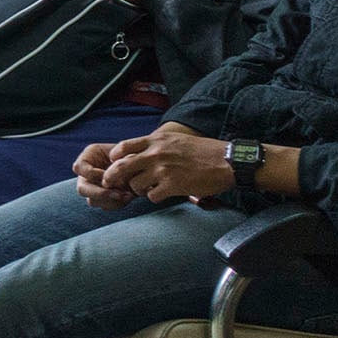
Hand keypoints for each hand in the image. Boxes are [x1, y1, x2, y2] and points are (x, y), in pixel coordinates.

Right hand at [73, 139, 132, 208]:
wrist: (144, 164)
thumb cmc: (135, 154)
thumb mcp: (126, 153)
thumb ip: (118, 164)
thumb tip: (109, 181)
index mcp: (89, 157)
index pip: (78, 167)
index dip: (91, 174)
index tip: (106, 174)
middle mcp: (87, 174)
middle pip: (82, 189)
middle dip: (99, 193)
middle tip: (117, 193)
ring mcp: (95, 188)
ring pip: (92, 201)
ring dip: (110, 200)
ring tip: (127, 195)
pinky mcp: (105, 199)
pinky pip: (105, 206)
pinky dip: (117, 203)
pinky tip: (129, 196)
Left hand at [104, 124, 236, 205]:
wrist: (226, 161)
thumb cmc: (203, 151)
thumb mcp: (176, 139)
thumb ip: (157, 144)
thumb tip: (139, 152)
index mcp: (156, 140)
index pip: (123, 147)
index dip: (114, 158)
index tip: (113, 164)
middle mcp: (156, 154)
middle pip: (121, 167)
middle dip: (112, 177)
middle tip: (110, 184)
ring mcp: (163, 170)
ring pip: (135, 185)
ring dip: (139, 190)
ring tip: (149, 189)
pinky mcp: (172, 185)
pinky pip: (151, 196)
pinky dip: (154, 197)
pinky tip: (162, 194)